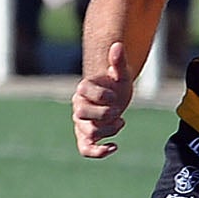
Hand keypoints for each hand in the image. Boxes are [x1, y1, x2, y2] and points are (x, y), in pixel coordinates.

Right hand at [73, 41, 129, 157]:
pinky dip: (99, 152)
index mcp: (82, 89)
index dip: (103, 95)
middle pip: (83, 114)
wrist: (114, 100)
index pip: (85, 92)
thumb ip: (118, 62)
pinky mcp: (86, 138)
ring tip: (120, 122)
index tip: (115, 95)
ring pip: (89, 132)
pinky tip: (115, 147)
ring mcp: (81, 123)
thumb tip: (117, 45)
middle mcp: (78, 107)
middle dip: (105, 114)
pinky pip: (85, 149)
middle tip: (118, 110)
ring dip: (108, 130)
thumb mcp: (120, 74)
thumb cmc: (115, 86)